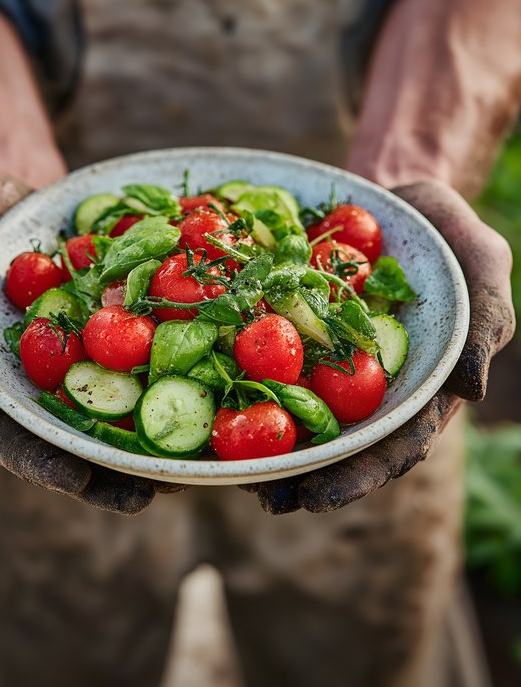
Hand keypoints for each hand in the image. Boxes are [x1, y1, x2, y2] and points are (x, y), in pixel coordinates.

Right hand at [0, 171, 159, 513]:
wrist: (25, 190)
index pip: (4, 433)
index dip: (37, 461)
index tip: (75, 480)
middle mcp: (37, 382)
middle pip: (68, 439)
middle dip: (105, 472)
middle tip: (147, 494)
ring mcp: (81, 363)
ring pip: (114, 413)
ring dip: (147, 445)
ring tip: (188, 470)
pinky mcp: (117, 338)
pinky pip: (147, 363)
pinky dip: (173, 382)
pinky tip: (210, 397)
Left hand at [247, 181, 514, 513]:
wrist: (399, 198)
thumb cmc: (450, 236)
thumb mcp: (484, 266)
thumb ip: (485, 322)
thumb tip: (469, 389)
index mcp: (415, 385)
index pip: (391, 442)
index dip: (357, 474)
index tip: (319, 498)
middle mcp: (369, 382)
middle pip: (337, 440)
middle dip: (303, 474)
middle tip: (266, 499)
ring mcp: (329, 357)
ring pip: (297, 407)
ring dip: (266, 440)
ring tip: (228, 470)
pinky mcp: (297, 327)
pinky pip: (267, 353)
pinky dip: (243, 375)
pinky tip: (211, 390)